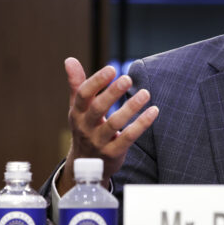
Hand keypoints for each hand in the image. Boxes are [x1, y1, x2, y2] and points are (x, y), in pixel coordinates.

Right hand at [57, 57, 158, 194]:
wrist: (86, 164)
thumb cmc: (85, 127)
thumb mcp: (78, 108)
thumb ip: (77, 84)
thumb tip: (69, 60)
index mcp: (77, 113)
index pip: (83, 95)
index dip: (96, 81)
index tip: (112, 69)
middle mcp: (85, 127)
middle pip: (98, 108)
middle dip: (112, 93)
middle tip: (128, 78)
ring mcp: (99, 141)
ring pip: (114, 124)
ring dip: (131, 107)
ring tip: (146, 93)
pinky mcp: (113, 153)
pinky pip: (128, 137)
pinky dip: (141, 124)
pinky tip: (153, 111)